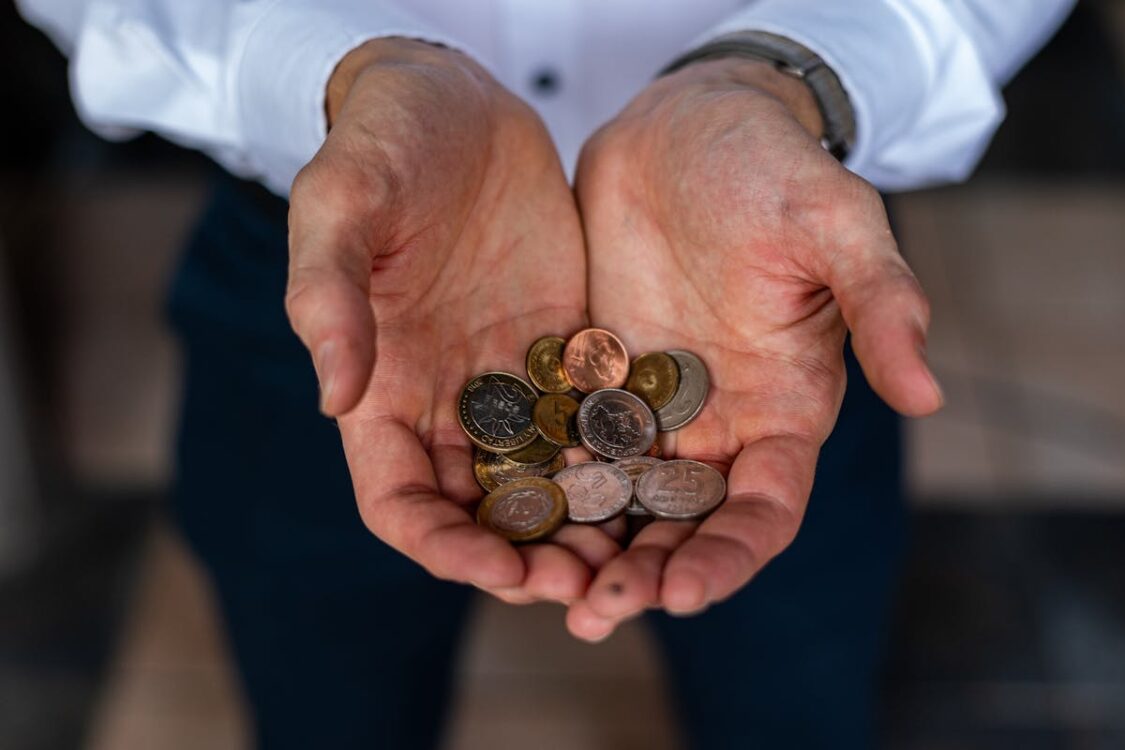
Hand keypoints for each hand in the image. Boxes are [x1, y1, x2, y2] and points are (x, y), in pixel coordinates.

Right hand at [286, 39, 618, 604]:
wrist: (453, 96)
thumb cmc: (381, 144)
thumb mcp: (343, 206)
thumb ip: (332, 298)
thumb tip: (333, 398)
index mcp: (381, 390)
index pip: (400, 504)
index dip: (445, 548)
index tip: (501, 571)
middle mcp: (446, 402)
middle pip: (481, 514)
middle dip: (528, 559)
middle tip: (588, 586)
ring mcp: (510, 381)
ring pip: (546, 483)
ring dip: (583, 528)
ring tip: (635, 557)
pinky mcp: (567, 350)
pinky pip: (595, 424)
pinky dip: (620, 463)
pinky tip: (662, 484)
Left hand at [567, 58, 942, 639]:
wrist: (692, 124)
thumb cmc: (775, 167)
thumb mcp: (837, 223)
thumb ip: (880, 304)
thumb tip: (928, 395)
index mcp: (785, 409)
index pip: (764, 509)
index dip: (727, 556)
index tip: (680, 591)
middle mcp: (719, 424)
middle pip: (685, 524)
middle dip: (647, 572)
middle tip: (596, 611)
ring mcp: (654, 405)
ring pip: (622, 500)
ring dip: (588, 547)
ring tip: (540, 587)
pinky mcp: (597, 376)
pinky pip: (568, 445)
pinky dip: (545, 484)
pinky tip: (504, 512)